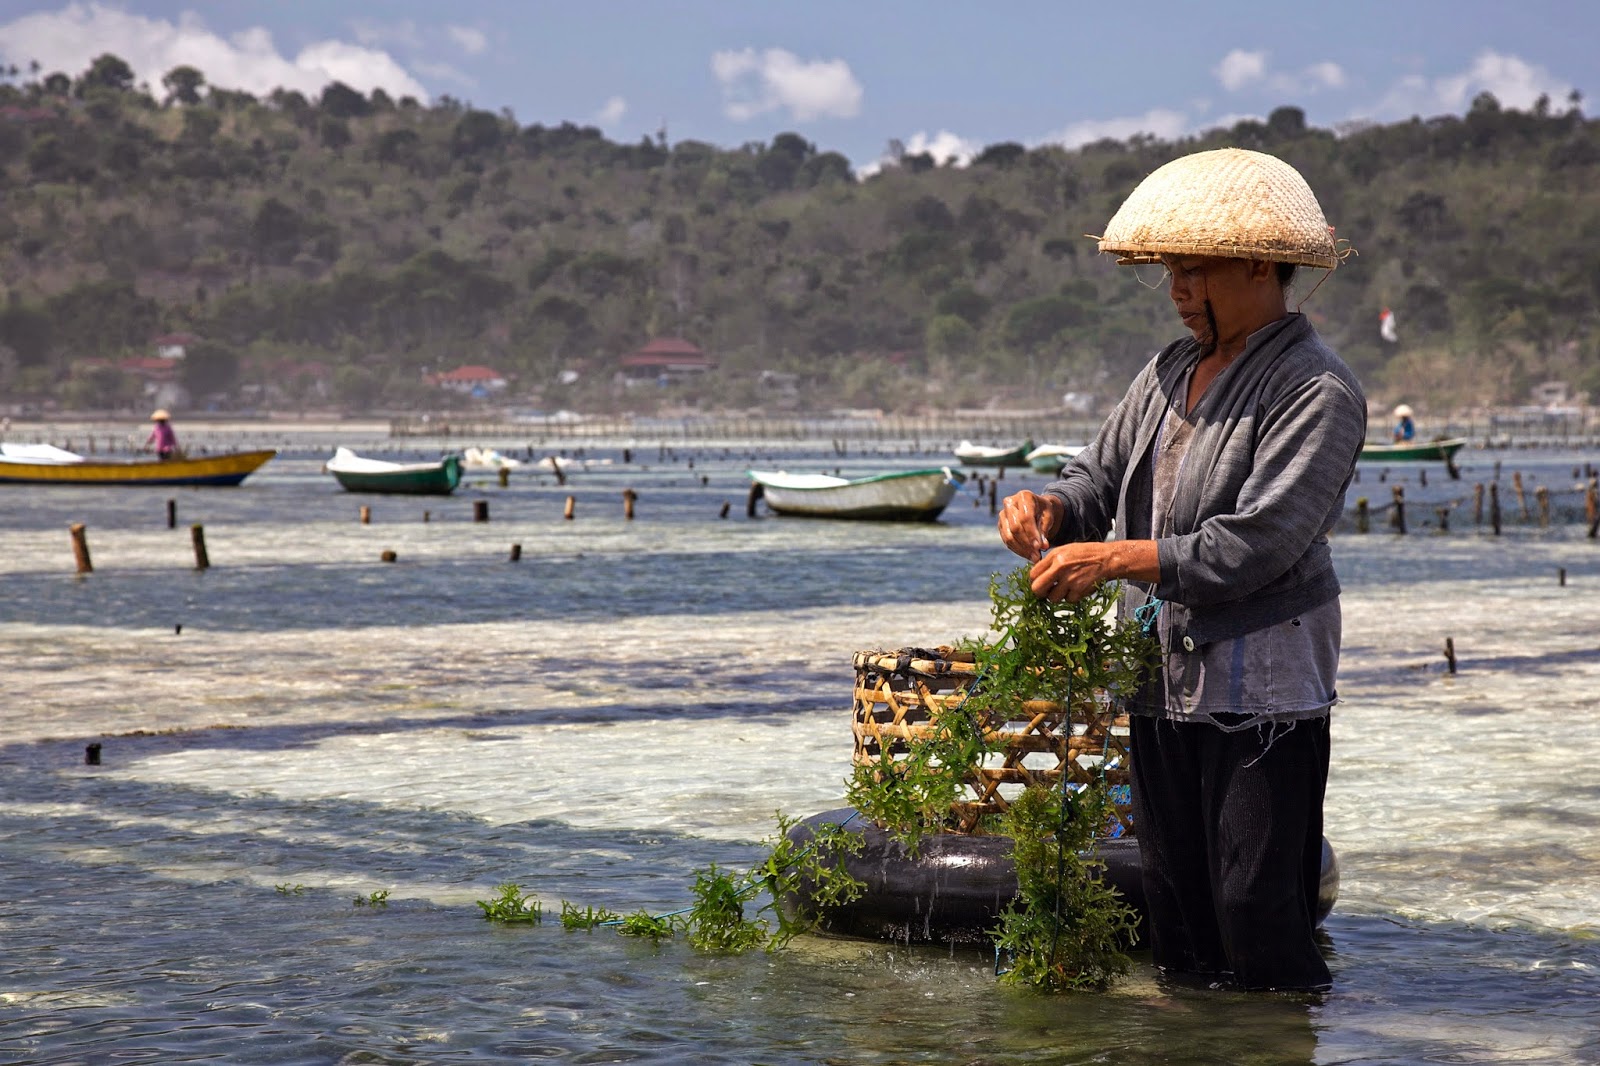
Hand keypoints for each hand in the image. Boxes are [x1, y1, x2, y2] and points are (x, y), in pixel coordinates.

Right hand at [997, 491, 1061, 561]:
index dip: (1032, 534)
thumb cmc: (1043, 511)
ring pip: (1009, 536)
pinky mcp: (1000, 525)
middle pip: (1015, 527)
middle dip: (1027, 544)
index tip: (1040, 547)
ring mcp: (1002, 514)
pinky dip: (1018, 550)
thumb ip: (1044, 530)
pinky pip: (1007, 541)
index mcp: (1024, 496)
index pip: (1025, 518)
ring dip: (1022, 550)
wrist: (1036, 508)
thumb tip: (1043, 547)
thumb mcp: (1048, 517)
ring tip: (1034, 558)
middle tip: (1037, 556)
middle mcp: (1010, 503)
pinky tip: (1027, 555)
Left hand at [1030, 540, 1159, 601]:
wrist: (1107, 559)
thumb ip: (1050, 562)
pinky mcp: (1079, 590)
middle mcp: (1060, 568)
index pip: (1033, 575)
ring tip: (1066, 587)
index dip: (1034, 581)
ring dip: (1058, 596)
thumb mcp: (1065, 550)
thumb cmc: (1085, 554)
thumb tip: (1037, 575)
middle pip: (1037, 589)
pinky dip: (1072, 597)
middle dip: (1040, 593)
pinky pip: (1068, 600)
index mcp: (1054, 557)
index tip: (1039, 583)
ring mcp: (1070, 580)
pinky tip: (1077, 588)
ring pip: (1052, 598)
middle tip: (1046, 591)